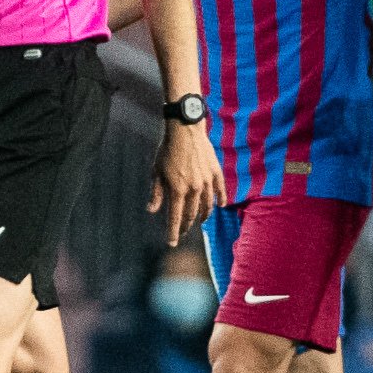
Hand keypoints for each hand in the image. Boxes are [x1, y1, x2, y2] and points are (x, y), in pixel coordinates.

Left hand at [148, 120, 223, 245]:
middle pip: (192, 214)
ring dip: (203, 216)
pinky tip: (220, 206)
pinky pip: (220, 190)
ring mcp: (206, 181)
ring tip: (200, 221)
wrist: (185, 129)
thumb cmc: (167, 150)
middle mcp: (193, 189)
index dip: (173, 232)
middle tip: (183, 231)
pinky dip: (220, 199)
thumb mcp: (156, 171)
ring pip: (207, 205)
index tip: (171, 243)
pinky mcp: (215, 172)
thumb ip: (156, 193)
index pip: (176, 218)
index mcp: (177, 190)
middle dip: (187, 225)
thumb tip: (151, 210)